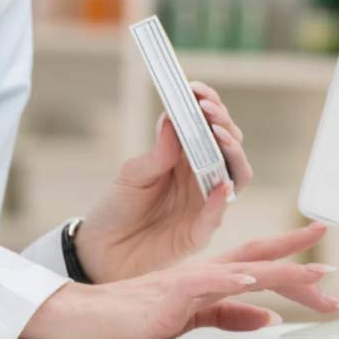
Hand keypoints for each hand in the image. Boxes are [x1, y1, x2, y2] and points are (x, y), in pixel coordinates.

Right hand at [19, 244, 338, 338]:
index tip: (324, 264)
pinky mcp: (168, 295)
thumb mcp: (191, 318)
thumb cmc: (132, 316)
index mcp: (207, 278)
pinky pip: (202, 284)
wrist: (88, 318)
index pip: (256, 262)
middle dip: (298, 263)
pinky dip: (228, 280)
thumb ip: (228, 315)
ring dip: (278, 270)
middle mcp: (201, 272)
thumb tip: (269, 319)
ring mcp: (185, 281)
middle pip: (257, 261)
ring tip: (311, 271)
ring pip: (240, 268)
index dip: (291, 259)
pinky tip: (248, 279)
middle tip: (332, 267)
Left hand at [74, 82, 254, 281]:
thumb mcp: (133, 173)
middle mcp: (201, 179)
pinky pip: (216, 216)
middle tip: (209, 110)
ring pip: (236, 177)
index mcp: (185, 159)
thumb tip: (173, 118)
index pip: (209, 128)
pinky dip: (220, 200)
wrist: (102, 249)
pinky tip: (220, 184)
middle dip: (224, 125)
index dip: (209, 107)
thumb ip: (158, 152)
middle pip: (229, 148)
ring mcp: (204, 205)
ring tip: (219, 136)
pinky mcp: (198, 233)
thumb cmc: (119, 207)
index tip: (198, 90)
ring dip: (232, 155)